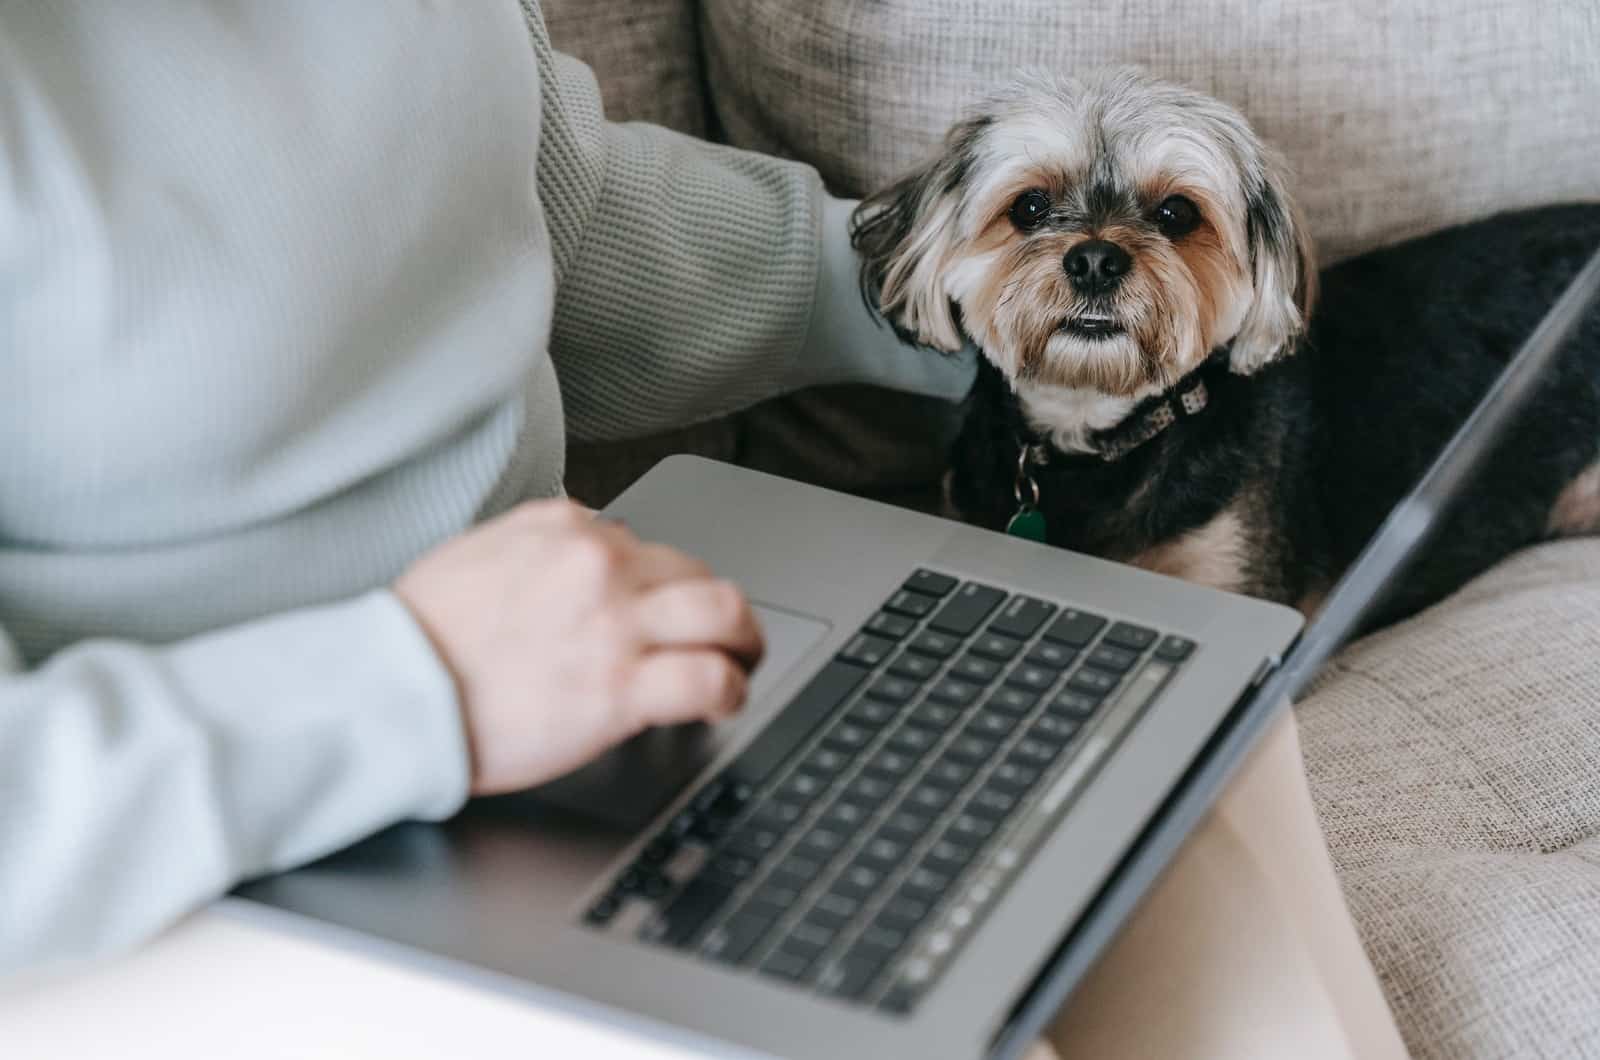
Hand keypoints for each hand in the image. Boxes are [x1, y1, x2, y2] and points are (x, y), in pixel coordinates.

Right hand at [394, 499, 763, 795]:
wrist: (391, 693)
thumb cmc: (419, 636)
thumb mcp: (480, 552)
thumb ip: (541, 544)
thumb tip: (583, 547)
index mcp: (566, 528)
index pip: (645, 544)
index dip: (660, 585)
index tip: (660, 612)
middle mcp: (600, 564)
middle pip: (698, 574)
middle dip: (717, 609)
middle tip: (724, 637)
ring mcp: (616, 624)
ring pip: (724, 614)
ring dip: (744, 640)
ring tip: (741, 663)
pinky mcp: (622, 687)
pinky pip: (710, 679)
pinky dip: (730, 691)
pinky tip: (724, 703)